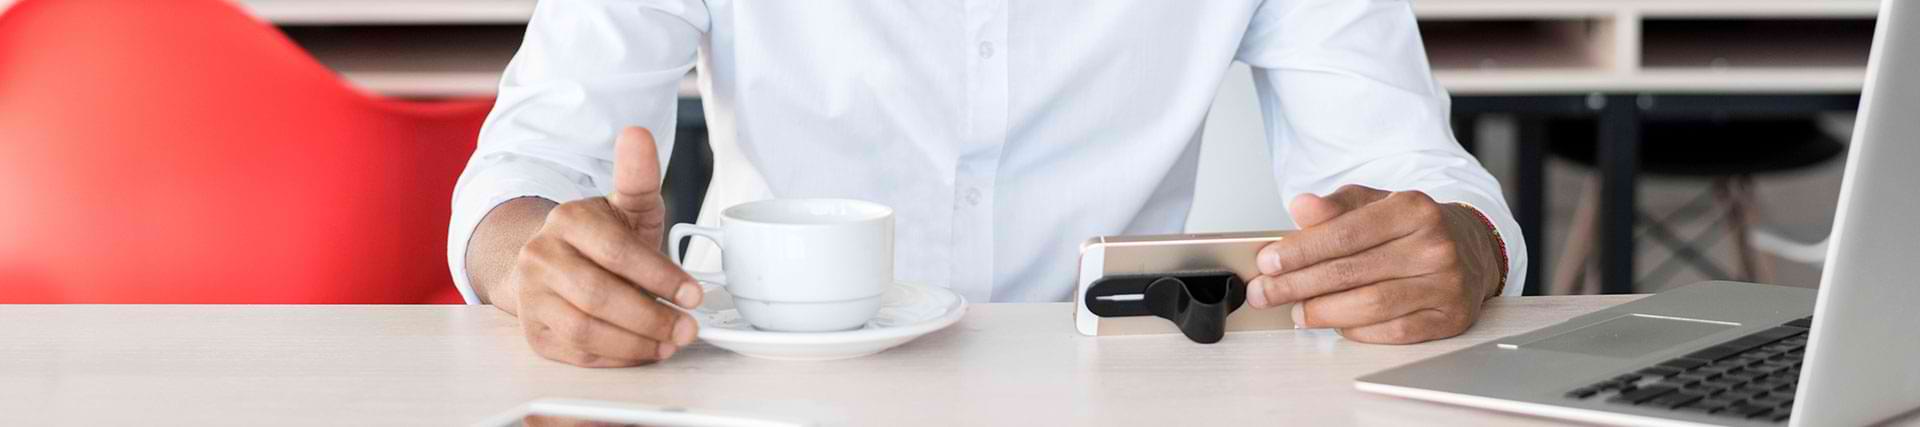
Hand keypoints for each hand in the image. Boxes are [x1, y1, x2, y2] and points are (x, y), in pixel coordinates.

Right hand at [502, 127, 702, 366]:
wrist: (550, 263)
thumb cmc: (598, 239)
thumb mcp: (625, 205)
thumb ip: (638, 176)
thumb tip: (638, 135)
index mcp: (567, 219)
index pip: (618, 252)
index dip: (661, 277)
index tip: (694, 294)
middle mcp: (541, 256)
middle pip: (599, 296)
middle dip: (651, 317)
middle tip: (687, 328)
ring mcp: (532, 296)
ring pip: (585, 330)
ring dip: (636, 343)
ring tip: (669, 343)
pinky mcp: (533, 331)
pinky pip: (576, 353)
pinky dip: (616, 357)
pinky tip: (643, 351)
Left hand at [1246, 185, 1503, 343]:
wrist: (1469, 248)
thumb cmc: (1412, 227)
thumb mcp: (1374, 203)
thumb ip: (1336, 206)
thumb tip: (1301, 207)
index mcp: (1413, 209)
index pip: (1345, 233)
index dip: (1301, 251)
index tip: (1269, 262)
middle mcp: (1434, 246)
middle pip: (1352, 271)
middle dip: (1298, 285)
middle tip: (1266, 293)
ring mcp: (1445, 285)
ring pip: (1371, 305)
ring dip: (1323, 312)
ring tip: (1296, 311)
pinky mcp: (1449, 318)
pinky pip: (1392, 332)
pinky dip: (1357, 330)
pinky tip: (1335, 323)